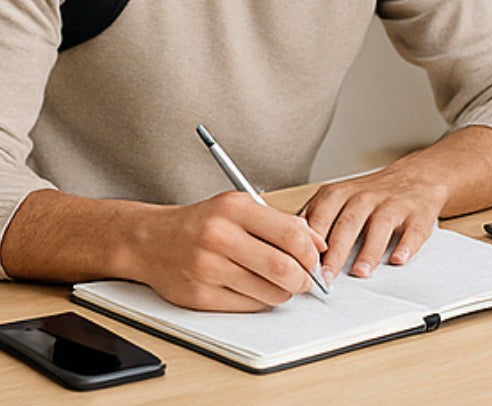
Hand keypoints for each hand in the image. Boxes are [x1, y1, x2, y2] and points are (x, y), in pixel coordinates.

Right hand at [130, 191, 326, 311]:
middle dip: (304, 279)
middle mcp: (220, 237)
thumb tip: (316, 243)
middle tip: (306, 279)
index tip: (316, 257)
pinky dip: (261, 301)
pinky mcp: (201, 296)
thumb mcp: (237, 207)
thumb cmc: (201, 223)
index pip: (290, 233)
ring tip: (280, 283)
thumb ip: (277, 221)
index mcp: (233, 208)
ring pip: (269, 292)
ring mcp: (208, 268)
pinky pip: (248, 306)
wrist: (152, 241)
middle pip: (283, 268)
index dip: (311, 251)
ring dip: (284, 292)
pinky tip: (256, 289)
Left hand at [299, 164, 447, 285]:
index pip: (321, 215)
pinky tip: (398, 259)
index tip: (301, 264)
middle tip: (325, 277)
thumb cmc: (370, 194)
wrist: (415, 177)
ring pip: (378, 226)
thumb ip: (314, 217)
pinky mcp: (416, 215)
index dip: (310, 241)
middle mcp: (365, 197)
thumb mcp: (338, 197)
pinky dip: (406, 246)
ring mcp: (392, 205)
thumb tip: (285, 243)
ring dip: (369, 250)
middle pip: (347, 223)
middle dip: (335, 251)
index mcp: (340, 194)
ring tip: (360, 272)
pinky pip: (412, 231)